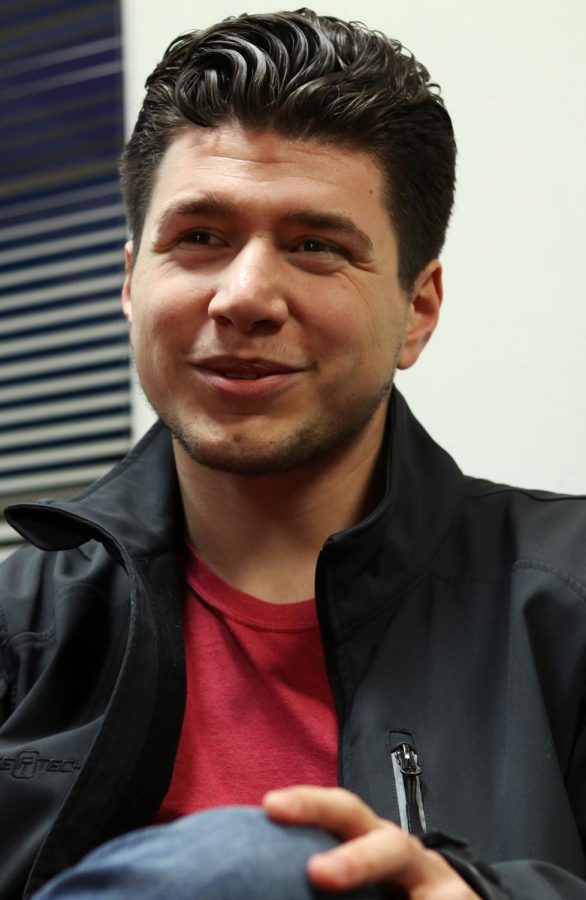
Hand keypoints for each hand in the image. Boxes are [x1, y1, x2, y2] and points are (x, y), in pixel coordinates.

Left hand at [263, 786, 479, 897]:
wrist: (453, 899)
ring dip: (399, 892)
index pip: (342, 811)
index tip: (270, 806)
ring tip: (362, 891)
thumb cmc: (386, 884)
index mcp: (371, 837)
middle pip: (388, 844)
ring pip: (429, 892)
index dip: (310, 804)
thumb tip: (256, 875)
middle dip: (356, 859)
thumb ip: (321, 857)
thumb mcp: (354, 867)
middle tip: (318, 873)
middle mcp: (407, 856)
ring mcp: (442, 885)